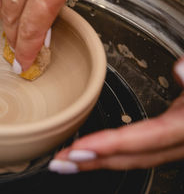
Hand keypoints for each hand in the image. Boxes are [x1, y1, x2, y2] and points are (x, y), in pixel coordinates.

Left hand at [49, 57, 183, 173]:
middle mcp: (181, 141)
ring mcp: (176, 143)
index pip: (145, 139)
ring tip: (66, 161)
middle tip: (59, 162)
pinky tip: (93, 152)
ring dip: (97, 161)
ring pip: (133, 158)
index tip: (78, 150)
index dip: (111, 146)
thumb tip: (182, 68)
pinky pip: (138, 151)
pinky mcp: (170, 138)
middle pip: (133, 157)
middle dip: (93, 162)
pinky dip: (111, 153)